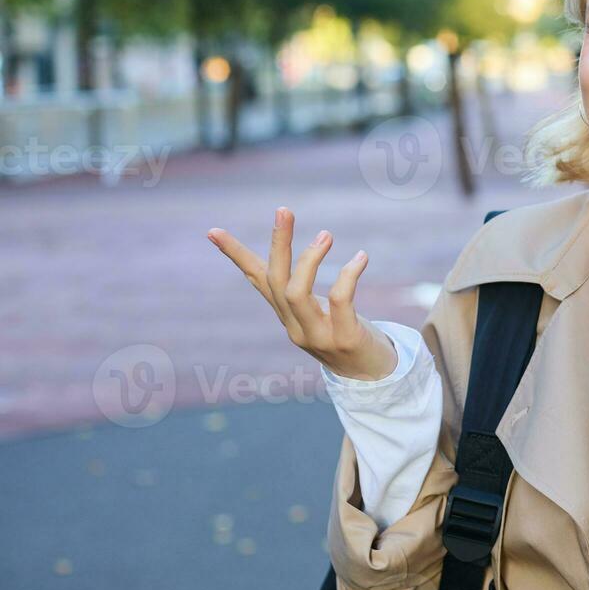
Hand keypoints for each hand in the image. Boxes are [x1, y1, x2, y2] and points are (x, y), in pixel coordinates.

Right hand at [205, 207, 397, 380]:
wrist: (374, 379)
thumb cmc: (349, 336)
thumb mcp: (322, 312)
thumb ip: (305, 292)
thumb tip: (294, 261)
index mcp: (287, 316)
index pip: (257, 280)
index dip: (235, 255)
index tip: (212, 231)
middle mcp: (295, 326)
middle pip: (275, 280)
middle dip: (277, 244)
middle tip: (284, 210)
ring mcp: (317, 336)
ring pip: (296, 292)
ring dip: (308, 260)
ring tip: (326, 235)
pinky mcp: (344, 339)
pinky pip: (339, 301)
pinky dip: (349, 275)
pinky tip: (361, 257)